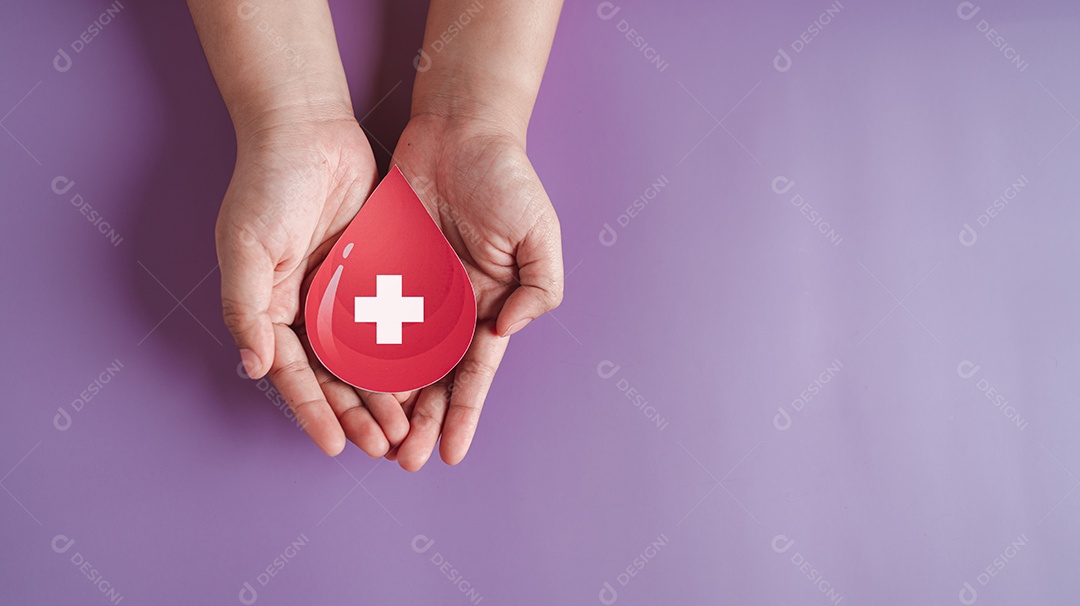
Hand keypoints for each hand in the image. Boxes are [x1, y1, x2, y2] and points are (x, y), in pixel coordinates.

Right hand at [217, 115, 408, 456]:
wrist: (307, 127)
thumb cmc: (266, 184)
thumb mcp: (246, 247)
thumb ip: (247, 308)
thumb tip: (255, 368)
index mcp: (272, 308)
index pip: (295, 375)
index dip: (313, 412)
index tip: (333, 447)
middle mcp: (307, 307)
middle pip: (334, 374)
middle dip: (357, 413)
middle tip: (384, 446)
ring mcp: (343, 290)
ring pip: (368, 355)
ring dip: (385, 391)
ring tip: (407, 426)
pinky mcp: (376, 269)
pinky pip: (393, 318)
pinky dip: (407, 348)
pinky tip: (428, 376)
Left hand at [385, 113, 564, 470]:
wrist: (458, 129)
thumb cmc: (507, 179)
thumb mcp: (540, 234)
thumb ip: (539, 288)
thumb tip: (507, 331)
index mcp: (487, 306)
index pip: (473, 373)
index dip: (462, 414)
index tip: (448, 453)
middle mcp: (448, 309)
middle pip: (431, 379)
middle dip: (419, 422)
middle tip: (403, 461)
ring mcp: (411, 292)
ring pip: (393, 360)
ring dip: (384, 402)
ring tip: (372, 440)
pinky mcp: (376, 269)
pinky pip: (362, 317)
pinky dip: (353, 353)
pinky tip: (343, 386)